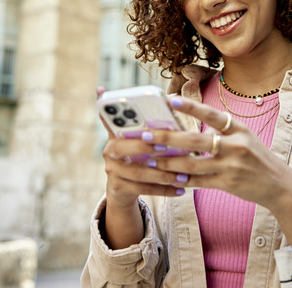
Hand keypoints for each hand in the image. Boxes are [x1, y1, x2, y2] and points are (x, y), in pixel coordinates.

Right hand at [97, 87, 190, 210]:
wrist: (123, 188)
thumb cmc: (138, 156)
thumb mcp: (139, 139)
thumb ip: (150, 125)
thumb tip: (172, 102)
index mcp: (115, 134)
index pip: (108, 119)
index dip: (116, 115)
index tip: (134, 113)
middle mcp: (109, 151)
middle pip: (121, 148)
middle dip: (144, 147)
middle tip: (165, 147)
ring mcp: (112, 170)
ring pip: (137, 172)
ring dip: (162, 174)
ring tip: (183, 175)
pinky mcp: (118, 188)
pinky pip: (142, 189)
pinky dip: (163, 189)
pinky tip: (180, 190)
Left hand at [148, 96, 291, 209]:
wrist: (280, 185)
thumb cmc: (256, 158)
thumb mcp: (245, 137)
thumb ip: (221, 131)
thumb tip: (190, 128)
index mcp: (240, 129)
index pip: (213, 115)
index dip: (192, 107)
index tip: (171, 100)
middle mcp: (236, 146)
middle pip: (196, 140)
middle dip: (168, 137)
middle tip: (145, 135)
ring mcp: (232, 166)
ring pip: (193, 164)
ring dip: (168, 162)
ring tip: (150, 159)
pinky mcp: (228, 184)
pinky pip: (199, 182)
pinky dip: (182, 180)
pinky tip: (167, 177)